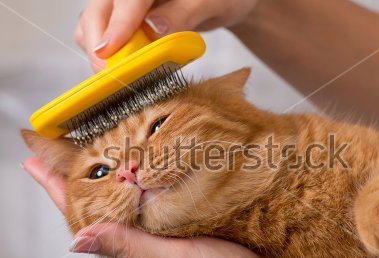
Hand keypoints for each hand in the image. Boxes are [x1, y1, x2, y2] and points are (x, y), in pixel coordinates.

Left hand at [22, 156, 304, 257]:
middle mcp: (140, 236)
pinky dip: (141, 174)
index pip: (81, 214)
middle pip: (98, 201)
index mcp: (129, 248)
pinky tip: (140, 161)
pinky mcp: (181, 218)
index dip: (56, 186)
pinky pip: (151, 193)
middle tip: (59, 144)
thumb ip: (129, 248)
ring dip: (107, 170)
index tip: (36, 159)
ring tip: (91, 146)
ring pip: (124, 195)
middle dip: (77, 173)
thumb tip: (78, 239)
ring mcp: (160, 227)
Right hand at [76, 0, 258, 70]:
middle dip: (100, 42)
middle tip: (109, 74)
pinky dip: (107, 51)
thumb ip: (183, 13)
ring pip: (95, 21)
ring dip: (100, 49)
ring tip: (118, 73)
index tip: (109, 50)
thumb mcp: (211, 3)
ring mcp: (126, 3)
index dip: (117, 24)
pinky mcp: (125, 17)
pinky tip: (123, 65)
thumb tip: (152, 29)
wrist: (227, 1)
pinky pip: (104, 32)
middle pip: (100, 9)